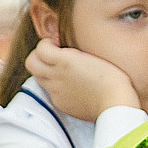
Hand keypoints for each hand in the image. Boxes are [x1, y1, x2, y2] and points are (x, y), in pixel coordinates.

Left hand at [25, 38, 139, 121]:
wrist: (116, 104)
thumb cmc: (113, 79)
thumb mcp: (94, 56)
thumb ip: (73, 53)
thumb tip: (62, 52)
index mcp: (65, 61)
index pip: (40, 48)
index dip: (47, 43)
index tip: (57, 44)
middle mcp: (56, 76)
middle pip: (31, 63)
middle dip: (39, 56)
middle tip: (53, 56)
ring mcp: (57, 92)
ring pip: (38, 78)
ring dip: (45, 72)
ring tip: (61, 71)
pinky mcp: (62, 104)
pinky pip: (51, 93)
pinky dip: (57, 88)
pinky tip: (72, 87)